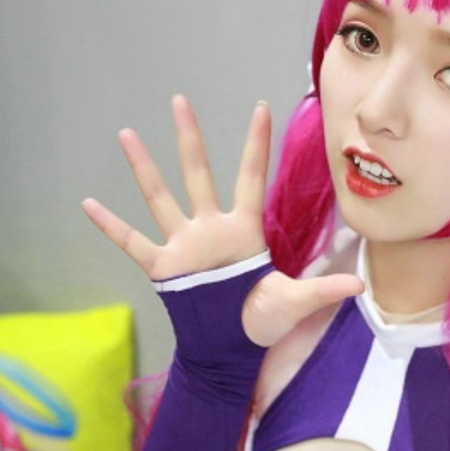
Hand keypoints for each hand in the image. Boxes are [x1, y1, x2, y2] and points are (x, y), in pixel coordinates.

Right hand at [82, 95, 361, 344]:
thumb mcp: (295, 302)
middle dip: (190, 138)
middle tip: (179, 100)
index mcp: (243, 230)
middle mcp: (210, 228)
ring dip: (143, 167)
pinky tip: (87, 203)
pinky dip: (109, 225)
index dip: (255, 143)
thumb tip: (362, 283)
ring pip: (160, 196)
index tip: (261, 106)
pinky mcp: (163, 266)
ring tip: (127, 134)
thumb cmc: (260, 321)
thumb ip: (323, 289)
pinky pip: (132, 241)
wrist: (229, 350)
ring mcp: (184, 244)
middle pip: (198, 173)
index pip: (249, 176)